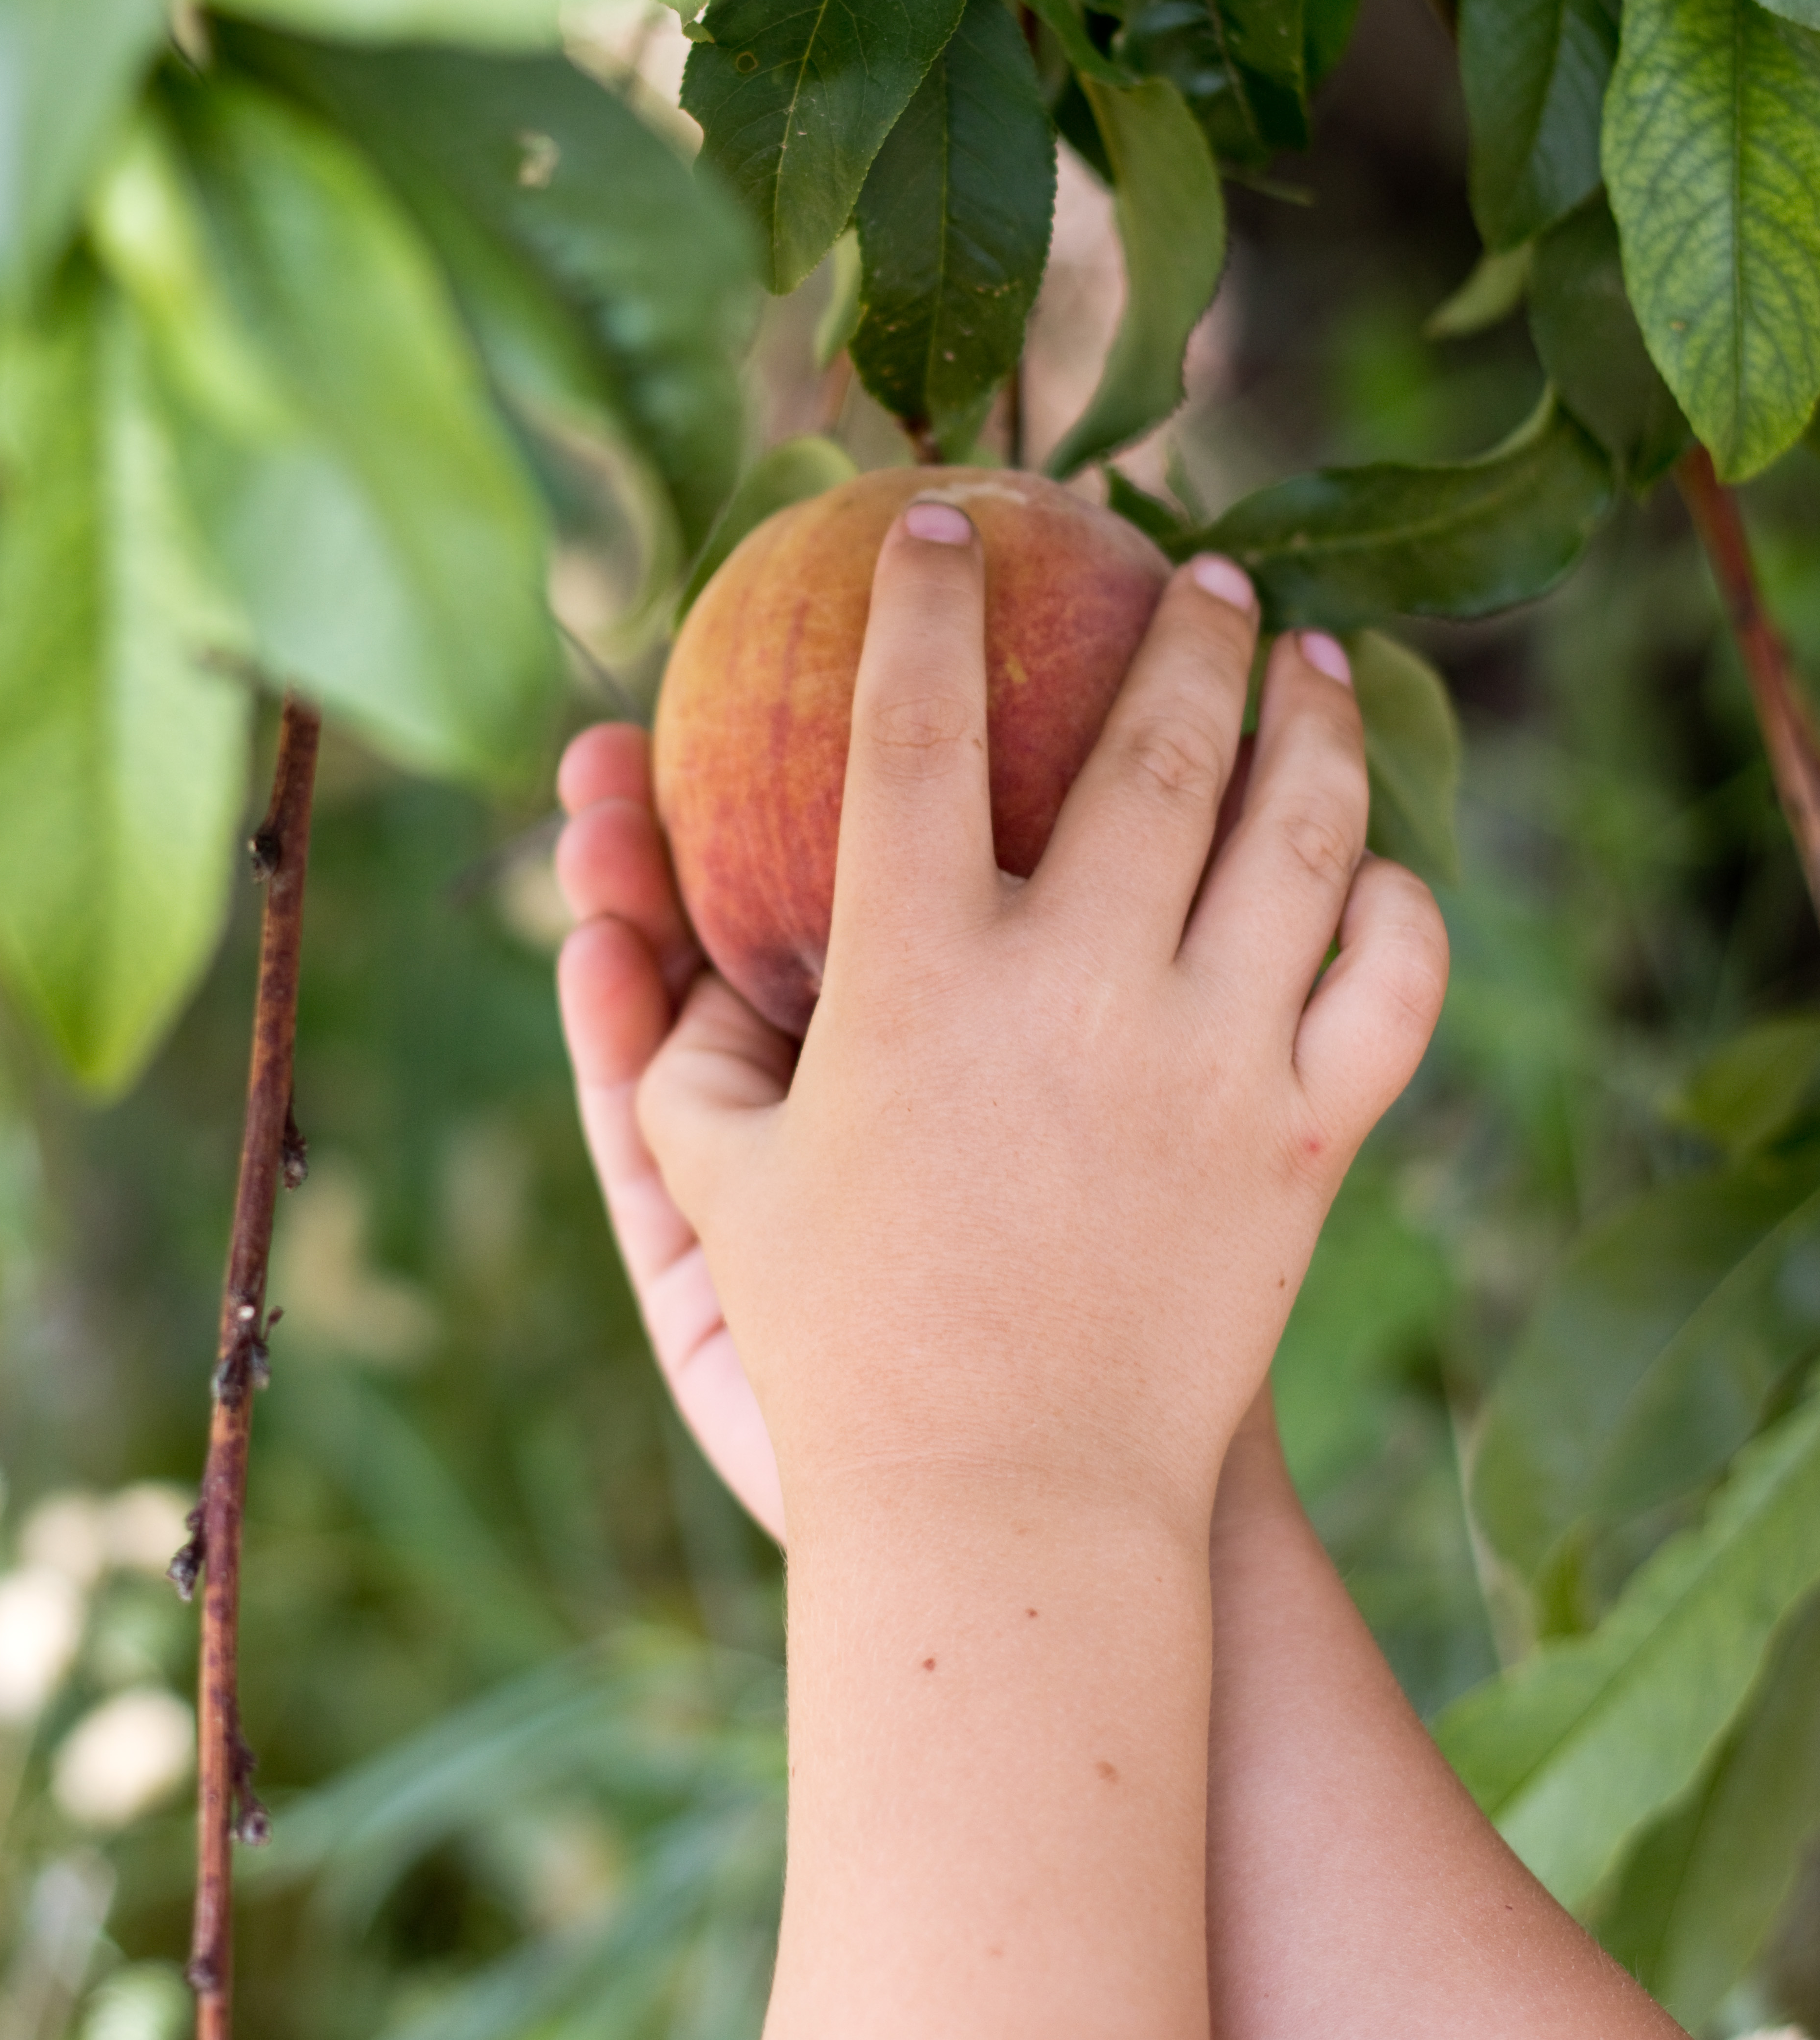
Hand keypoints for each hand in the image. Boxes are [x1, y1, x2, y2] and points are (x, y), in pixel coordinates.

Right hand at [567, 507, 1447, 1551]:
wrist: (1009, 1514)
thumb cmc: (835, 1352)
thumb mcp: (717, 1189)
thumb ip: (673, 1046)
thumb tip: (642, 924)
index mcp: (911, 980)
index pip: (906, 729)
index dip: (923, 603)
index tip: (948, 525)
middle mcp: (1070, 988)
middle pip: (1151, 742)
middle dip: (1184, 624)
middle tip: (1202, 565)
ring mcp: (1206, 1059)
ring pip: (1296, 832)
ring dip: (1313, 720)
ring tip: (1318, 657)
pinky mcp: (1303, 1142)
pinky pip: (1388, 987)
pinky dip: (1397, 906)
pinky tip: (1378, 863)